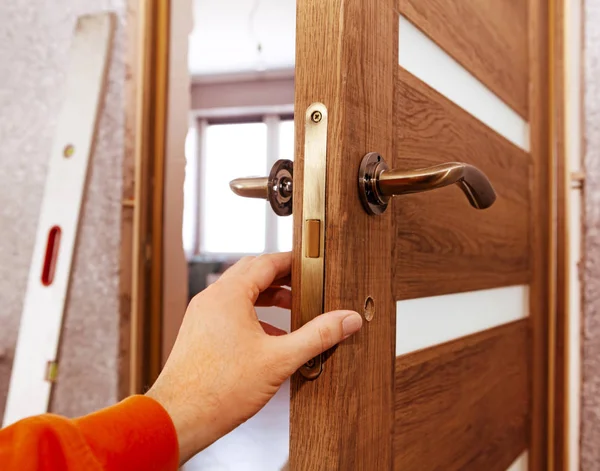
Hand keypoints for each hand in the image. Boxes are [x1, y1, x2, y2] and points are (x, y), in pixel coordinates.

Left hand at [146, 252, 362, 463]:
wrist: (178, 418)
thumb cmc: (218, 390)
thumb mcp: (279, 359)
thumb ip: (317, 336)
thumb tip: (346, 320)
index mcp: (229, 295)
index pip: (265, 262)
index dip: (291, 261)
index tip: (309, 264)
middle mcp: (212, 299)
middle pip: (251, 274)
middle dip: (280, 278)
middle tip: (303, 285)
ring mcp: (202, 315)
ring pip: (239, 293)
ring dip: (265, 297)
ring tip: (290, 309)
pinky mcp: (198, 332)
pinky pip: (228, 311)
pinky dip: (251, 314)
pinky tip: (268, 336)